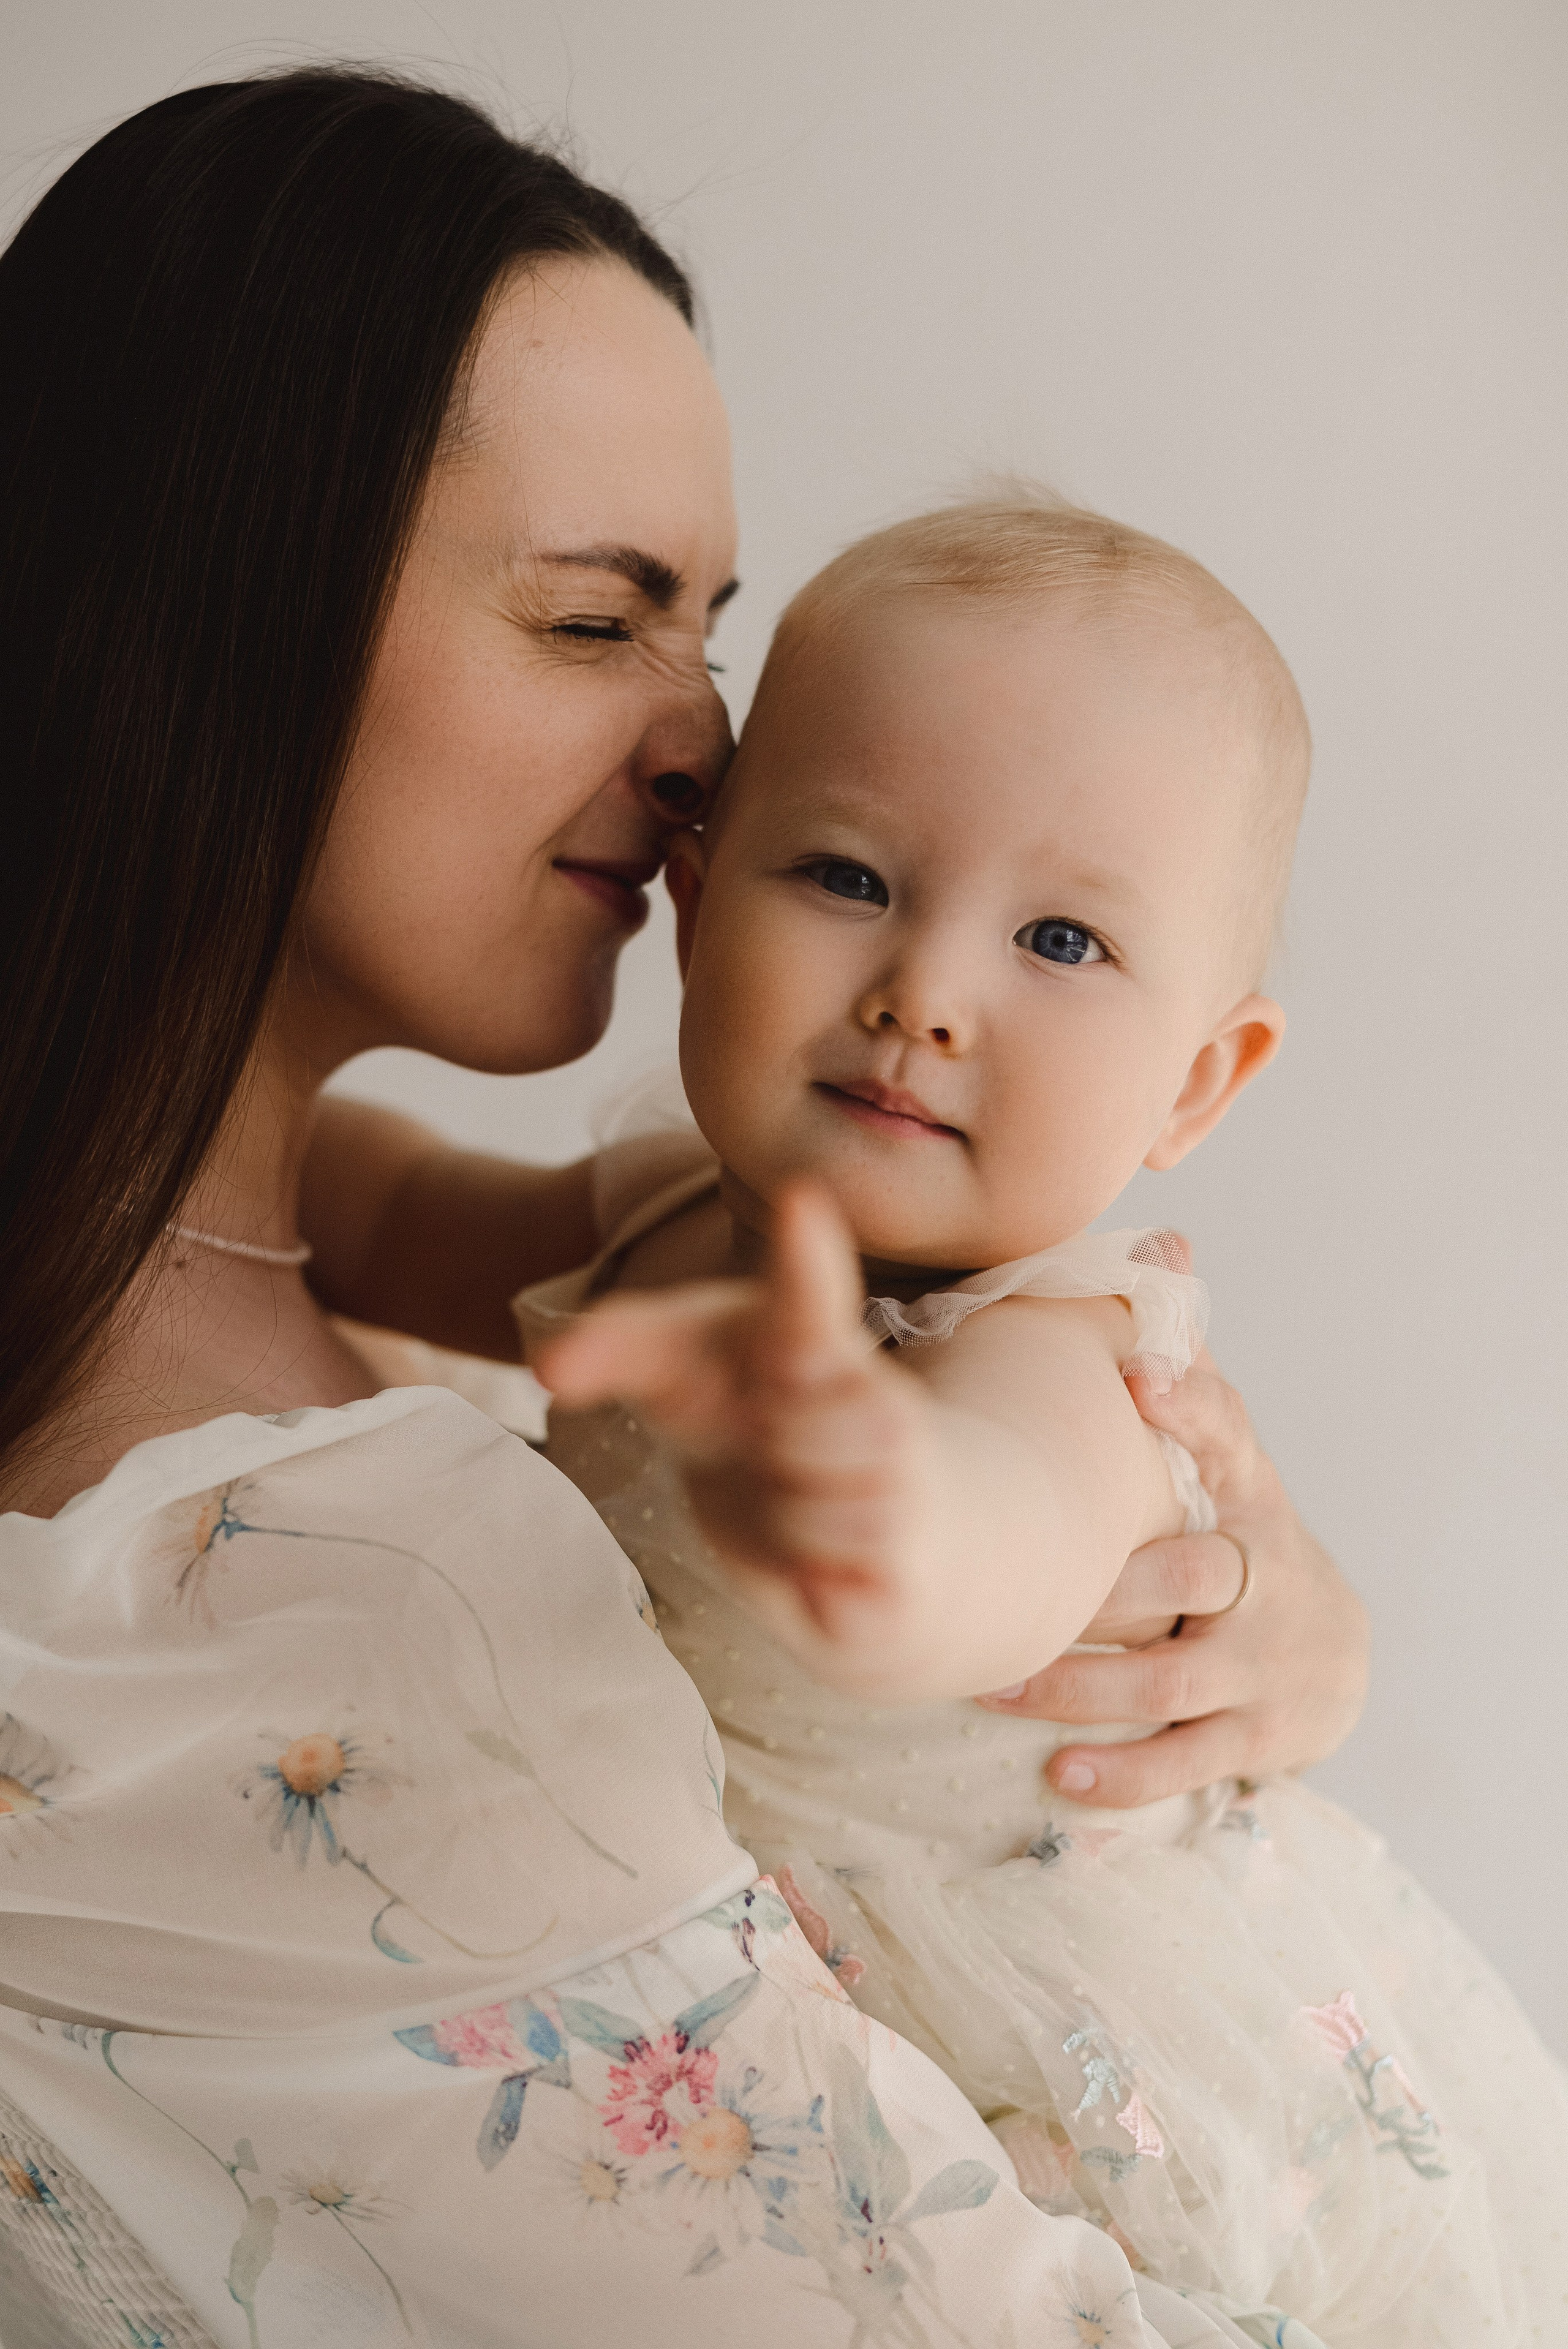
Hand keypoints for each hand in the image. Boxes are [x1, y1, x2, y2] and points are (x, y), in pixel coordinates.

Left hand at [535, 1184, 963, 1697]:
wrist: (859, 1522)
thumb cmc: (756, 1418)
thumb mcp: (682, 1369)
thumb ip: (616, 1350)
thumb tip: (548, 1367)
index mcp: (813, 1337)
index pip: (808, 1292)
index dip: (803, 1252)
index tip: (798, 1199)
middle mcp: (878, 1400)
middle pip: (789, 1430)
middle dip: (765, 1449)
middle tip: (773, 1447)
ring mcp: (907, 1482)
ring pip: (812, 1514)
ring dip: (785, 1524)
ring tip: (795, 1502)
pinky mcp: (911, 1561)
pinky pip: (834, 1585)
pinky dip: (811, 1582)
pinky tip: (827, 1557)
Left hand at [977, 1346, 1369, 1806]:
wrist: (1332, 1654)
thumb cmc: (1237, 1531)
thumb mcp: (1225, 1453)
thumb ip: (1183, 1359)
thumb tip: (1162, 1241)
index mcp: (1248, 1493)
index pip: (1230, 1436)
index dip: (1191, 1405)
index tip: (1141, 1375)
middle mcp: (1262, 1575)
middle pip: (1192, 1575)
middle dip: (1113, 1589)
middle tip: (1024, 1585)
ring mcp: (1264, 1664)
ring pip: (1171, 1682)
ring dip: (1079, 1687)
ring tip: (993, 1688)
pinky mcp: (1259, 1738)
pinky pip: (1185, 1761)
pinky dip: (1122, 1775)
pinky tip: (1057, 1779)